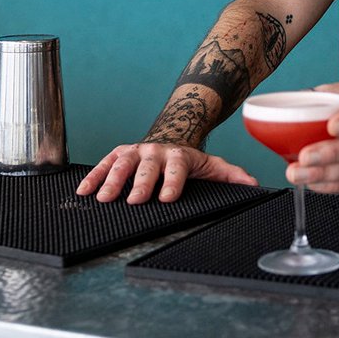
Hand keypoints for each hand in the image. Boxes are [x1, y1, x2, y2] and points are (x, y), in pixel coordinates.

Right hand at [77, 141, 258, 203]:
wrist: (169, 137)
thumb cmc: (189, 160)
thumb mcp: (212, 166)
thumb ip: (231, 176)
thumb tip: (254, 185)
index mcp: (179, 156)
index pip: (176, 169)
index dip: (171, 183)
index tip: (166, 198)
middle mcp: (155, 152)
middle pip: (146, 168)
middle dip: (139, 183)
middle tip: (132, 200)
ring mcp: (135, 151)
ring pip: (121, 164)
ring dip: (111, 181)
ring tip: (102, 198)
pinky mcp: (119, 153)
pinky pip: (104, 163)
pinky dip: (93, 177)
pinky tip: (84, 191)